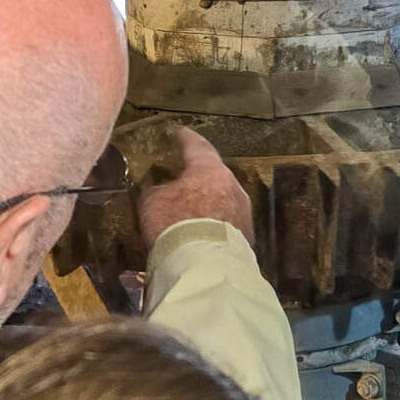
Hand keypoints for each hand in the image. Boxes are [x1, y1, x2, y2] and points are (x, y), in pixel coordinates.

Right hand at [138, 126, 253, 247]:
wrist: (203, 266)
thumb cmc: (174, 223)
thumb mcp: (152, 202)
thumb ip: (159, 190)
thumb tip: (164, 190)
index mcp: (210, 170)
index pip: (197, 147)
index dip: (186, 139)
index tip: (181, 133)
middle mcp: (233, 186)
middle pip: (215, 176)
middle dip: (200, 178)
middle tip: (186, 178)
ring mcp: (244, 212)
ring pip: (224, 200)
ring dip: (210, 203)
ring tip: (194, 210)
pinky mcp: (247, 237)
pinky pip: (227, 223)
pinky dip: (215, 224)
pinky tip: (204, 232)